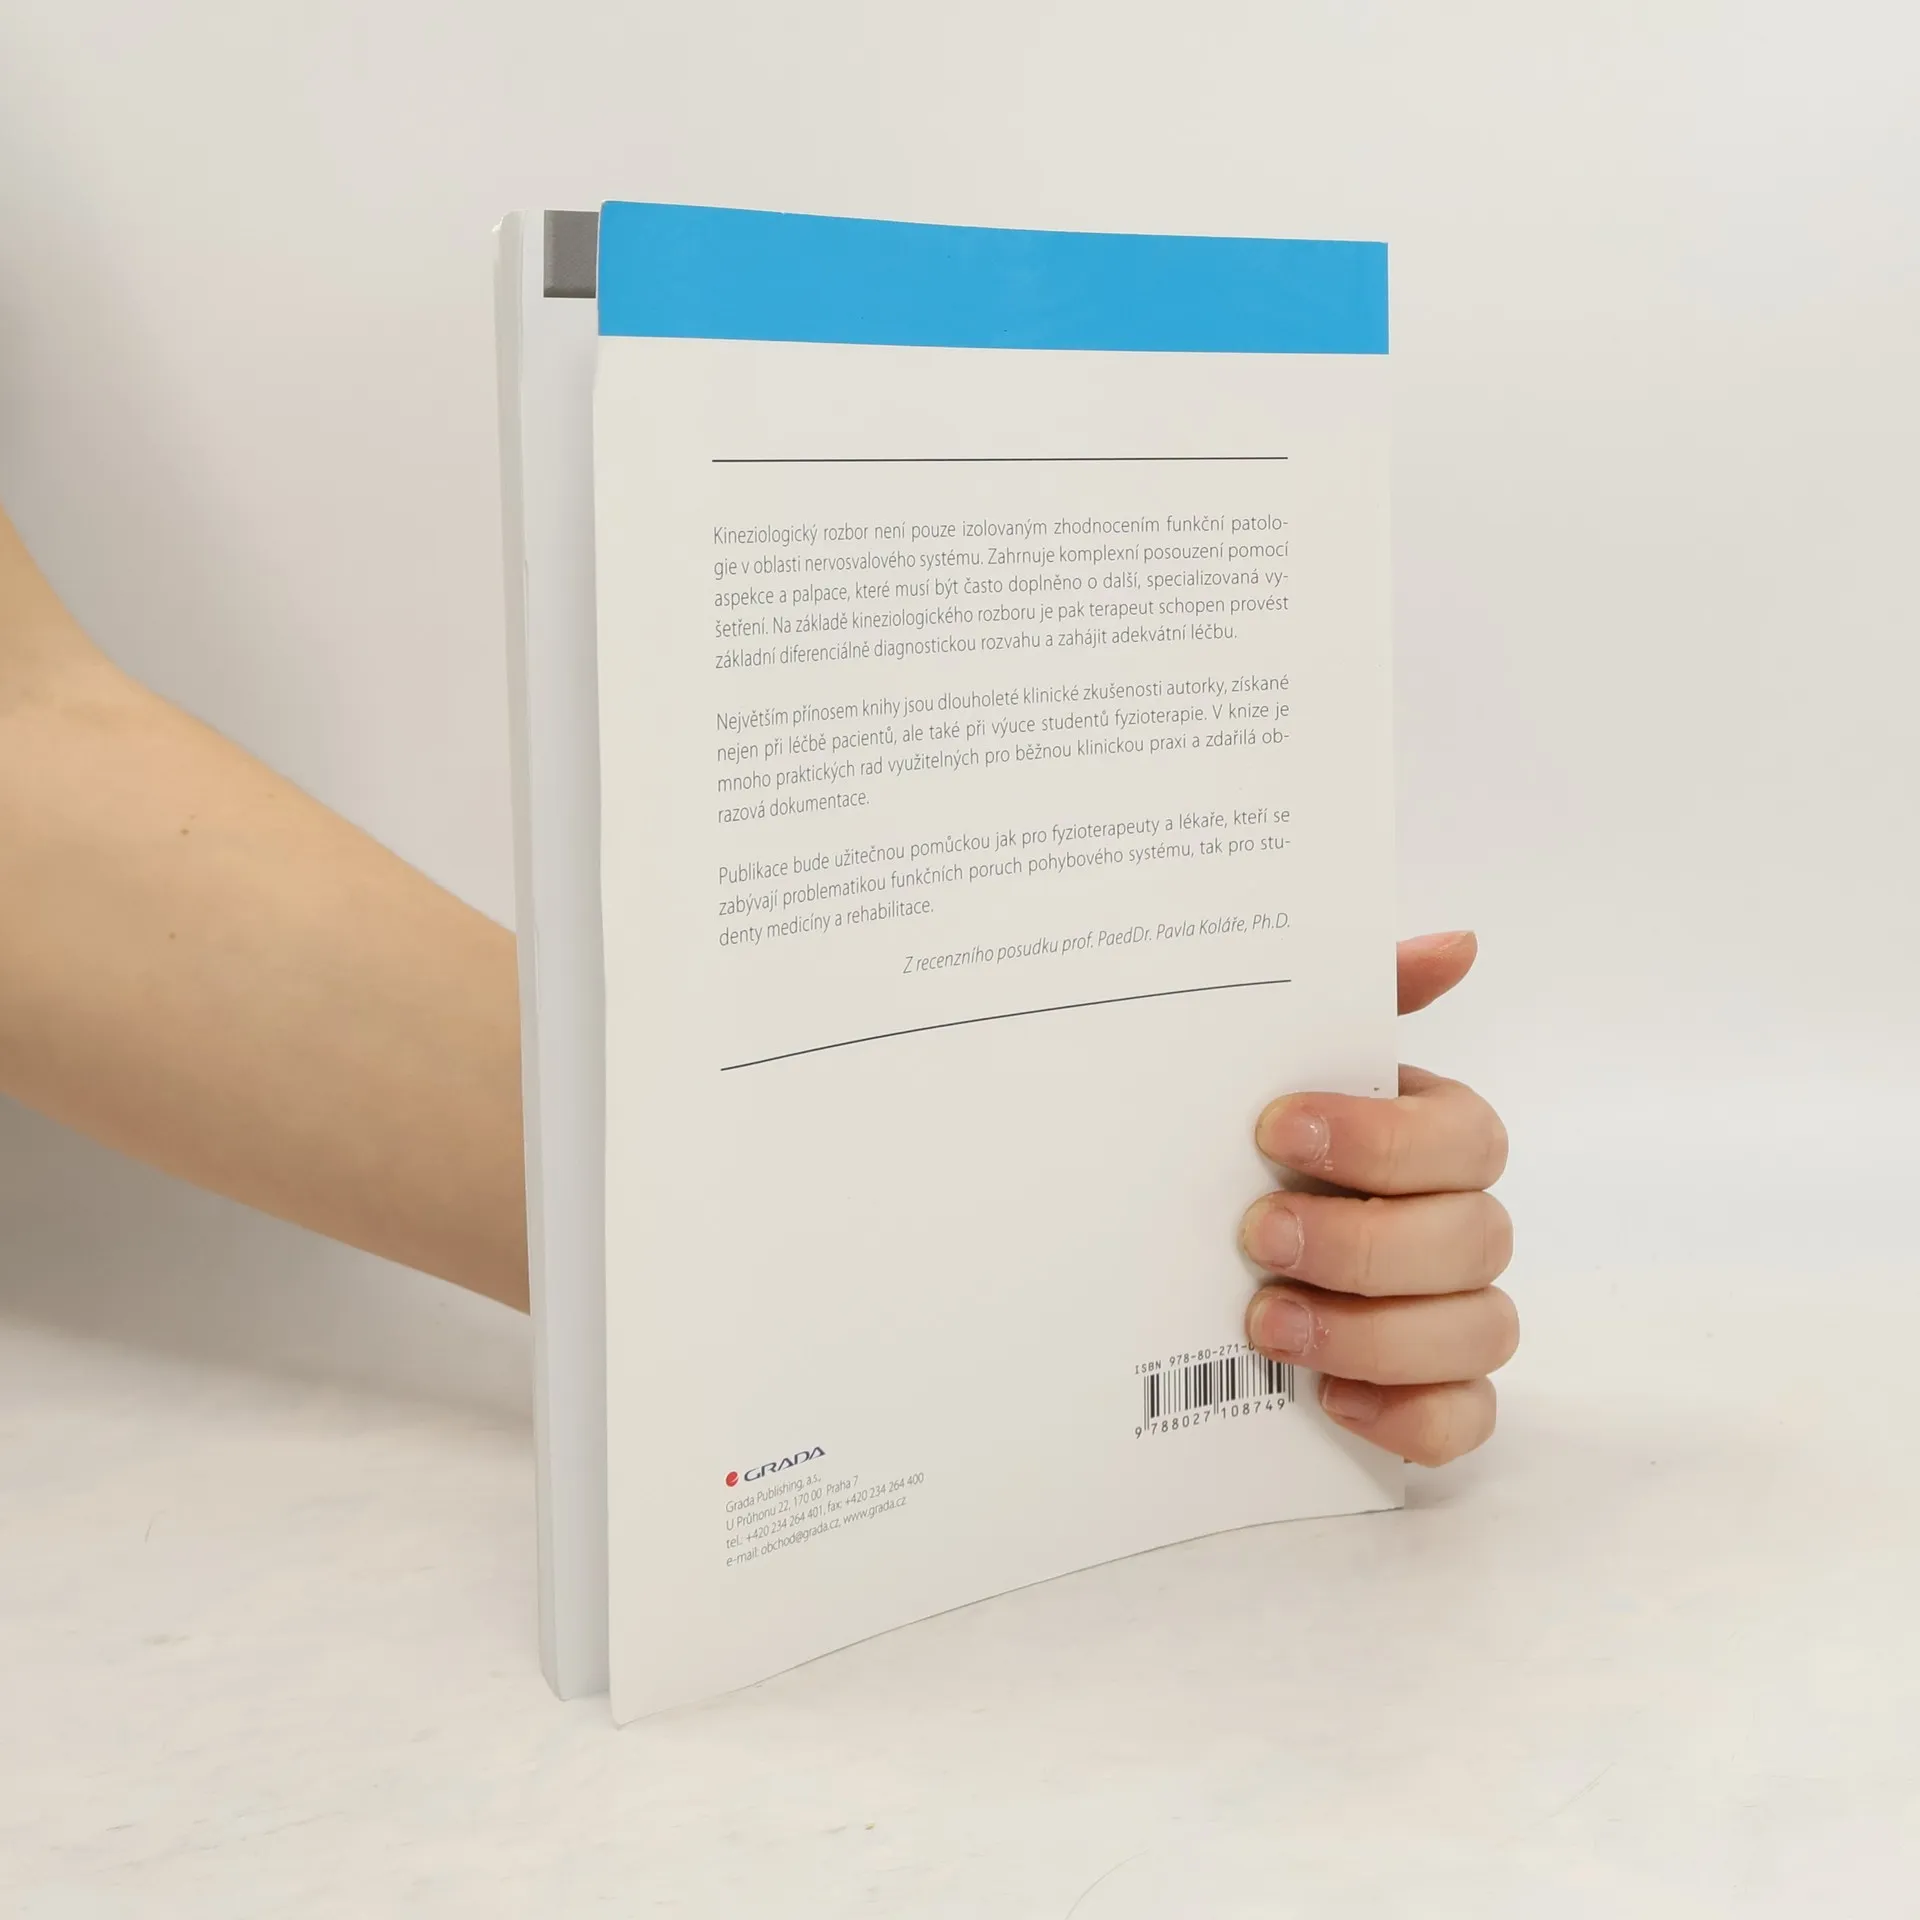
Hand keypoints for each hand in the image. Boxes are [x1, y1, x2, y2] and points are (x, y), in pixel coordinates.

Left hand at [1240, 931, 1514, 1465]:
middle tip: (1259, 1235)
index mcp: (1434, 1140)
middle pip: (1475, 1239)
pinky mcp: (1435, 1394)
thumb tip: (1456, 941)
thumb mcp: (1282, 1060)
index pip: (1467, 1138)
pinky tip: (1329, 1399)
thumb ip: (1362, 998)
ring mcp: (1455, 1314)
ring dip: (1373, 1330)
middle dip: (1364, 1242)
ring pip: (1480, 1331)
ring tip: (1265, 1322)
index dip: (1382, 1138)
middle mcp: (1459, 1225)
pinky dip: (1411, 1417)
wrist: (1177, 1243)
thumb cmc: (1255, 1144)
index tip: (1276, 1128)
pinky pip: (1467, 1420)